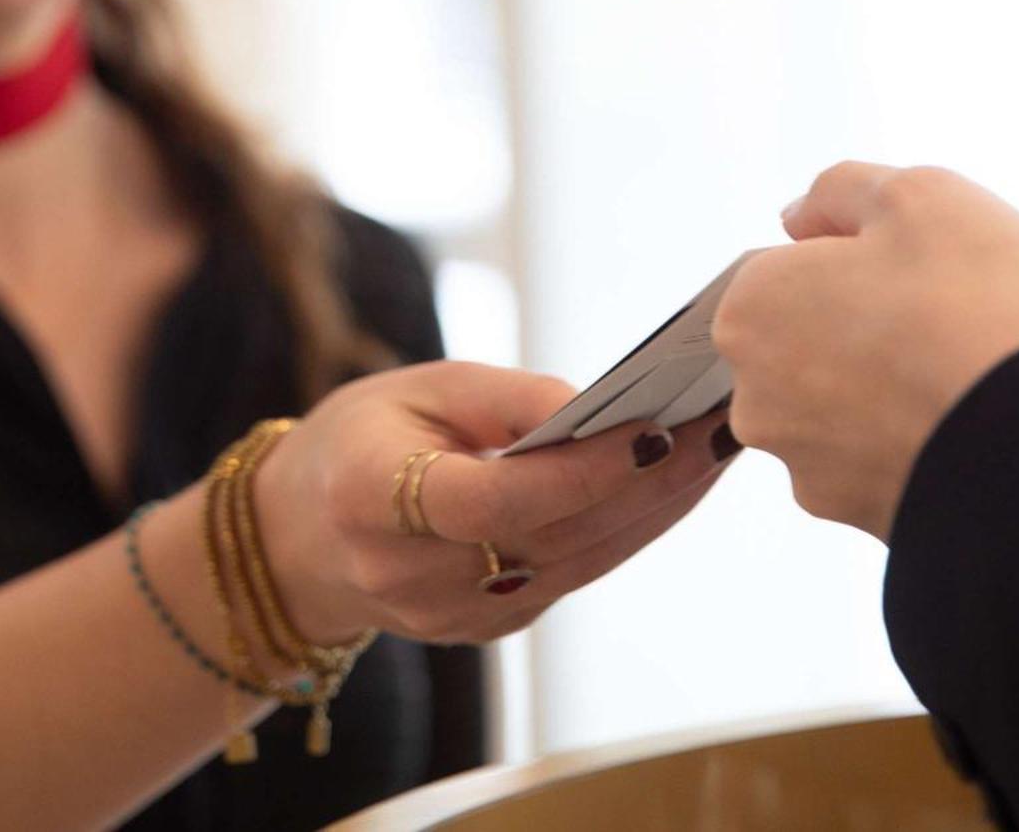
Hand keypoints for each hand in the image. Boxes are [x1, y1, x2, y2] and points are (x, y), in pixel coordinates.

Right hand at [255, 361, 736, 645]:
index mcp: (371, 498)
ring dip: (655, 510)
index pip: (494, 500)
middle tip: (718, 427)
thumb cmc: (362, 439)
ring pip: (577, 564)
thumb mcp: (417, 388)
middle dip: (646, 484)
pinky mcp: (486, 630)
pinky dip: (627, 532)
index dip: (579, 472)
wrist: (300, 537)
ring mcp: (448, 615)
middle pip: (552, 536)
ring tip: (715, 451)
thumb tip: (599, 409)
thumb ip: (508, 397)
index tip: (656, 429)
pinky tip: (671, 488)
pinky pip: (572, 578)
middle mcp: (408, 573)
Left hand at [713, 162, 1018, 540]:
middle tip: (987, 296)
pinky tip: (1002, 405)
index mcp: (751, 311)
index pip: (797, 264)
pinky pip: (898, 449)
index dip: (869, 253)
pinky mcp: (860, 512)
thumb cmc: (977, 312)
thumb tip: (804, 215)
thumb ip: (842, 190)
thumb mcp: (915, 193)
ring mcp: (808, 461)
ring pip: (873, 392)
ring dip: (933, 365)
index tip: (925, 260)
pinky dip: (941, 425)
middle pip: (836, 332)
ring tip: (1013, 348)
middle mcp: (760, 395)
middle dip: (905, 311)